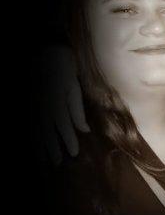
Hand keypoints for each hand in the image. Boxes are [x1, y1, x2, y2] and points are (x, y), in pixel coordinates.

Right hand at [41, 46, 88, 164]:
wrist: (44, 51)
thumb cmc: (64, 68)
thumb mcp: (74, 87)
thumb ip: (76, 109)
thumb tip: (84, 130)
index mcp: (56, 103)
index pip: (63, 127)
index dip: (68, 141)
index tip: (73, 154)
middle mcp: (43, 107)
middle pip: (47, 133)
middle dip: (52, 148)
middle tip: (56, 164)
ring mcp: (34, 106)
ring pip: (36, 130)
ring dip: (40, 146)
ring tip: (45, 160)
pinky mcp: (30, 104)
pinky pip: (30, 123)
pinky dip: (32, 136)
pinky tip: (35, 143)